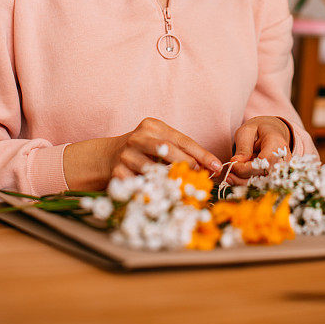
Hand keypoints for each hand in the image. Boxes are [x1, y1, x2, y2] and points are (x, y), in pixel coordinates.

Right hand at [63, 117, 222, 188]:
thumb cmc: (144, 152)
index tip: (217, 167)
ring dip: (171, 181)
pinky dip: (154, 191)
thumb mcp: (162, 144)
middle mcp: (138, 138)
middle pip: (167, 149)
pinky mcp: (118, 173)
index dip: (202, 154)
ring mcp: (126, 155)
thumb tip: (211, 168)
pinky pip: (140, 185)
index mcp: (152, 126)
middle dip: (187, 164)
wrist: (106, 157)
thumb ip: (183, 152)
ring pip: (154, 169)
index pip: (182, 139)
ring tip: (184, 188)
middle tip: (200, 177)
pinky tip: (163, 196)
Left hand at [227, 116, 291, 184]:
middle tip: (228, 176)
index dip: (246, 168)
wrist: (272, 132)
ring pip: (263, 184)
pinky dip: (249, 184)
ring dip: (245, 184)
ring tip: (231, 178)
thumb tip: (236, 163)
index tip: (232, 165)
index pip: (263, 163)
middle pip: (264, 177)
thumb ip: (243, 147)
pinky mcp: (277, 177)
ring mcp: (282, 171)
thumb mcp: (247, 131)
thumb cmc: (258, 130)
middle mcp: (283, 160)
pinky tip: (238, 180)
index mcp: (278, 144)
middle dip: (243, 179)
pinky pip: (263, 185)